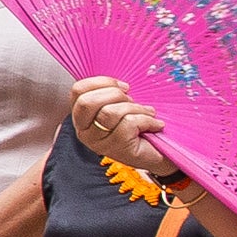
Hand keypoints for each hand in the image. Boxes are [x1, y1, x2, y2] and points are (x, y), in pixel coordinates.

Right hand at [69, 76, 185, 187]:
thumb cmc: (139, 128)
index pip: (78, 90)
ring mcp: (98, 142)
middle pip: (88, 102)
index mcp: (82, 116)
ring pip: (110, 112)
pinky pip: (129, 123)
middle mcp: (84, 131)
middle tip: (132, 100)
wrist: (158, 154)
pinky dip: (147, 120)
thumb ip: (112, 94)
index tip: (123, 86)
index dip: (102, 82)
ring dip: (135, 108)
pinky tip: (155, 125)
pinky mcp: (116, 149)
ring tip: (147, 114)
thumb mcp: (120, 106)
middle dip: (115, 94)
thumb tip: (122, 84)